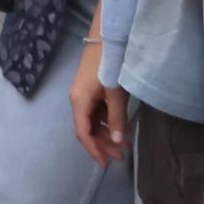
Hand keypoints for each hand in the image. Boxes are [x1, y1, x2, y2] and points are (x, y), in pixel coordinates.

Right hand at [72, 34, 128, 163]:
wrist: (106, 38)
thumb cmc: (109, 66)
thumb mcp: (116, 94)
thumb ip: (117, 118)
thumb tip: (118, 141)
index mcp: (79, 102)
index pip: (83, 133)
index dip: (94, 150)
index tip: (106, 165)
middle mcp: (78, 100)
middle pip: (87, 129)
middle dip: (103, 144)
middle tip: (122, 157)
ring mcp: (85, 94)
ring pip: (93, 121)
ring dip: (107, 134)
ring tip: (125, 145)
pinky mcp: (92, 89)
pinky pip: (98, 112)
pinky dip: (108, 122)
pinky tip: (122, 127)